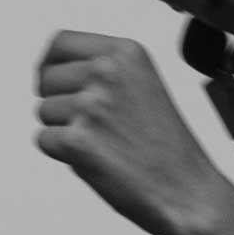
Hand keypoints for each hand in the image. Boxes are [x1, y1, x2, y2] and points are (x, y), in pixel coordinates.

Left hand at [33, 30, 233, 234]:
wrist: (190, 192)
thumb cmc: (166, 148)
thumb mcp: (142, 86)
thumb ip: (103, 71)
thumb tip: (48, 70)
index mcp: (126, 53)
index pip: (61, 43)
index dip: (51, 65)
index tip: (57, 85)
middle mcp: (108, 71)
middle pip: (46, 78)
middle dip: (59, 103)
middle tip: (94, 128)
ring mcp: (92, 104)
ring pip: (44, 111)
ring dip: (64, 131)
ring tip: (105, 146)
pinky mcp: (77, 140)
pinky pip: (44, 140)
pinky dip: (63, 156)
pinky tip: (98, 161)